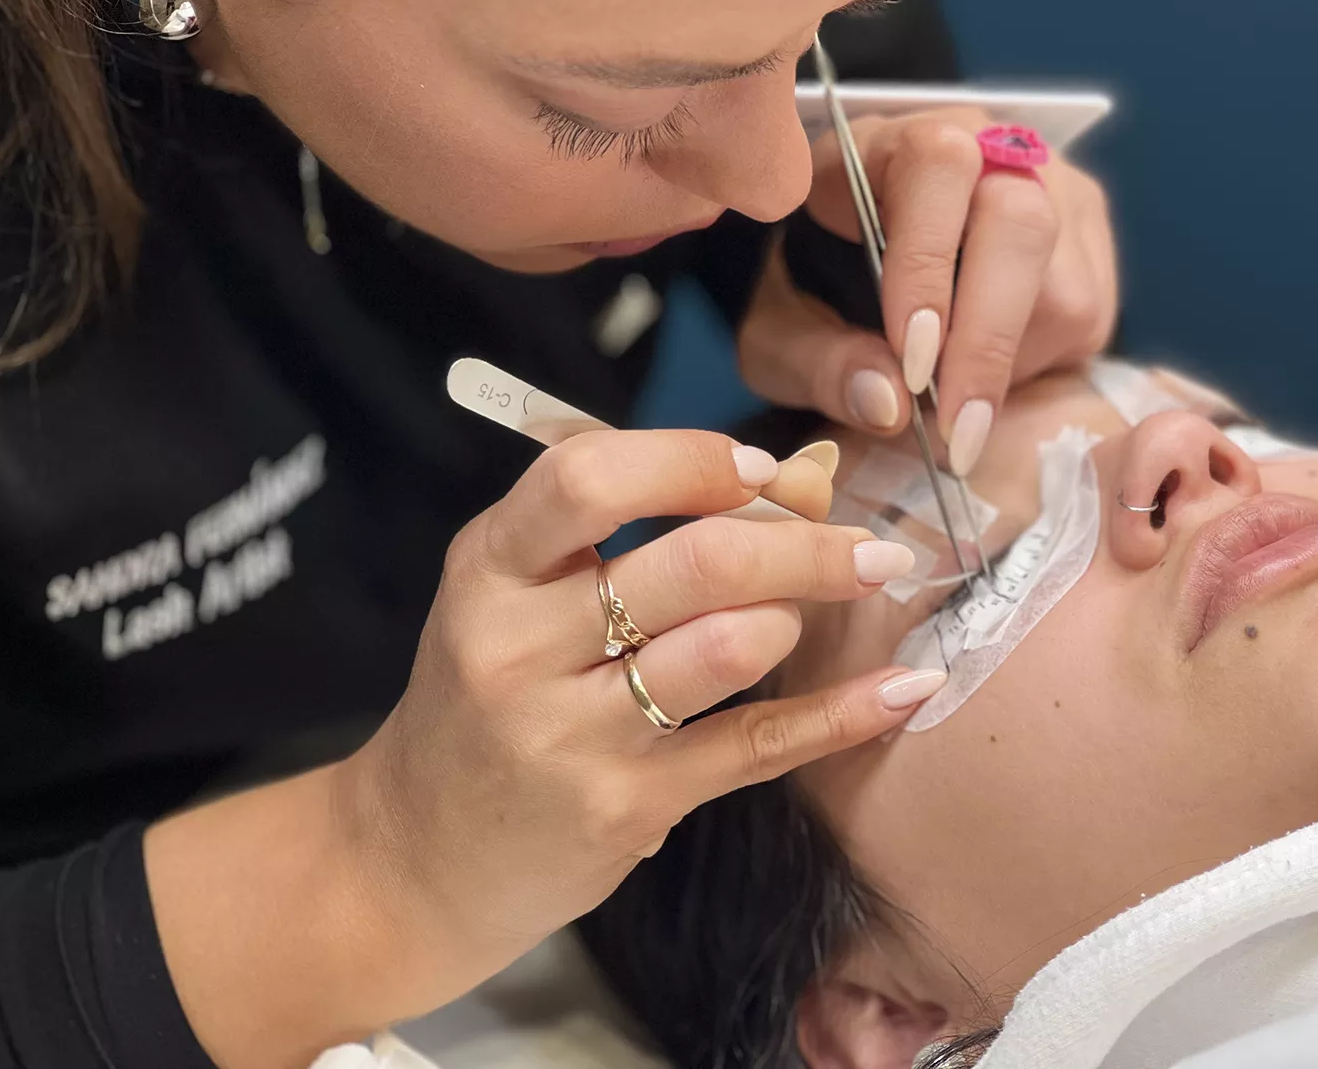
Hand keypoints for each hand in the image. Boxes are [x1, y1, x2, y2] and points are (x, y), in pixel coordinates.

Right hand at [146, 430, 930, 1067]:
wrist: (412, 858)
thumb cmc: (488, 700)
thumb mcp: (524, 597)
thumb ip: (634, 532)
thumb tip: (803, 475)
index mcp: (488, 567)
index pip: (587, 479)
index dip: (691, 460)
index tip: (763, 468)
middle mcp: (517, 645)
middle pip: (685, 563)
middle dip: (797, 541)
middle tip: (865, 543)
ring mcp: (568, 735)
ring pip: (724, 648)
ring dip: (801, 612)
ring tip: (835, 602)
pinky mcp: (623, 809)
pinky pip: (755, 744)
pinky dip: (843, 713)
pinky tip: (905, 688)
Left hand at [739, 109, 1118, 473]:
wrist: (863, 265)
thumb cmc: (816, 288)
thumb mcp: (782, 331)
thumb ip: (818, 363)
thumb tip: (889, 405)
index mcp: (891, 142)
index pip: (935, 168)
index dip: (928, 263)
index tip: (912, 361)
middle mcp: (985, 145)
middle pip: (1021, 218)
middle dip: (986, 336)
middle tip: (955, 428)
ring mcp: (1050, 184)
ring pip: (1062, 279)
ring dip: (1009, 361)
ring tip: (955, 400)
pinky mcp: (1087, 234)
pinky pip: (1086, 309)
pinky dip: (1036, 361)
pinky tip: (985, 369)